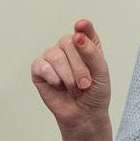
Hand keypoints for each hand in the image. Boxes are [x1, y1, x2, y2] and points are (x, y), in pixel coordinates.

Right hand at [30, 19, 112, 140]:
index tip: (81, 26)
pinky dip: (52, 77)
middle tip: (85, 84)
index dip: (83, 26)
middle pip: (68, 42)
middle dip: (78, 66)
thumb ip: (91, 53)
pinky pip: (41, 65)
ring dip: (67, 74)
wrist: (84, 115)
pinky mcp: (39, 69)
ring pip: (55, 55)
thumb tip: (76, 35)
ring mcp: (52, 57)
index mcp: (86, 44)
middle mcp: (68, 47)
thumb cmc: (95, 93)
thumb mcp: (100, 72)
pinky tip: (58, 85)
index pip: (84, 29)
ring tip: (74, 87)